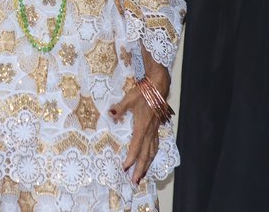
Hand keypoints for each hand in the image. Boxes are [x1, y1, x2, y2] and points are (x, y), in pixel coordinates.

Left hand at [110, 68, 170, 184]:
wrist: (158, 87)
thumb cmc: (143, 92)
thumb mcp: (129, 98)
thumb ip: (120, 108)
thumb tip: (110, 114)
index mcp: (142, 125)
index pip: (136, 146)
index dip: (131, 158)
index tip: (125, 168)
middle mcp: (149, 131)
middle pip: (146, 154)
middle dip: (140, 169)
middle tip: (135, 181)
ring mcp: (155, 131)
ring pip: (152, 152)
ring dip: (147, 165)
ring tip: (142, 176)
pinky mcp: (157, 129)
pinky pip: (155, 146)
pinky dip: (152, 155)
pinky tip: (149, 159)